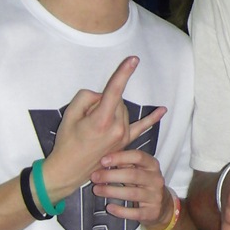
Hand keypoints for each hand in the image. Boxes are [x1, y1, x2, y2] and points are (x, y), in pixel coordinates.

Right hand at [47, 57, 156, 200]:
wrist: (70, 169)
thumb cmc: (67, 142)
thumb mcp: (70, 115)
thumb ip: (86, 98)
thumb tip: (101, 96)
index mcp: (102, 120)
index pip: (115, 90)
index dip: (124, 73)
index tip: (134, 59)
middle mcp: (117, 128)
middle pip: (115, 99)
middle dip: (102, 101)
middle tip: (86, 119)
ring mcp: (124, 135)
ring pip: (121, 109)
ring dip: (110, 110)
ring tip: (93, 128)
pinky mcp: (126, 141)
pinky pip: (141, 127)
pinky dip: (152, 118)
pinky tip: (162, 110)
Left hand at [90, 106, 172, 222]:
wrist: (161, 205)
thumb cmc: (142, 181)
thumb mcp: (138, 167)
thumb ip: (125, 158)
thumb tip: (101, 146)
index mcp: (152, 164)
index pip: (138, 156)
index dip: (120, 157)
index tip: (102, 159)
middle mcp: (156, 178)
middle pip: (133, 175)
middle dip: (111, 175)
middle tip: (94, 176)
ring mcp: (155, 196)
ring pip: (133, 193)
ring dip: (112, 191)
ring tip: (96, 190)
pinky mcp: (152, 212)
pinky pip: (135, 212)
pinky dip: (121, 210)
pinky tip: (109, 207)